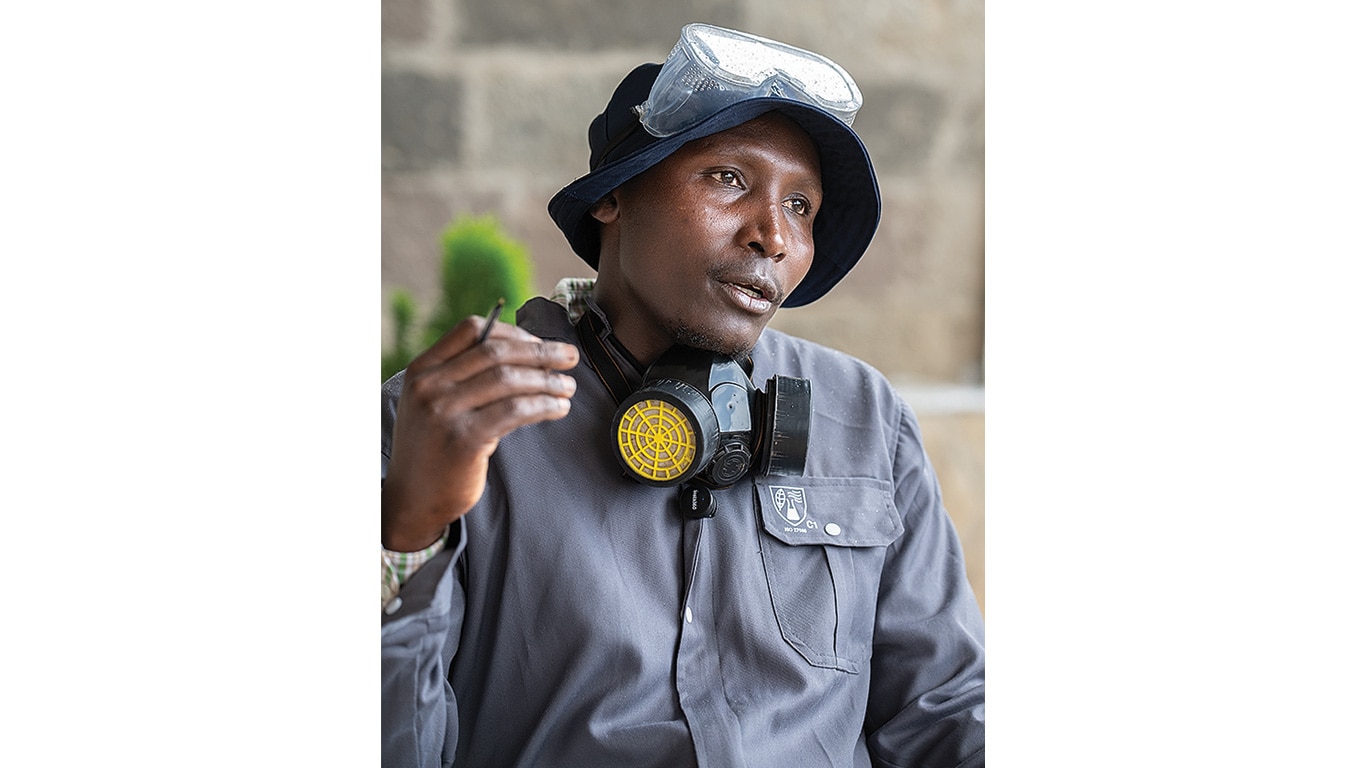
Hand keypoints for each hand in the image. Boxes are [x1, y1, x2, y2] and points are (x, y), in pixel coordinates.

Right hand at [382, 314, 579, 550]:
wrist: (412, 500)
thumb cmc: (433, 449)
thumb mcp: (432, 403)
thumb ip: (461, 377)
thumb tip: (522, 352)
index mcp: (422, 369)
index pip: (471, 330)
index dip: (512, 332)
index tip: (539, 342)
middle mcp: (429, 385)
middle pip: (496, 352)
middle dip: (540, 352)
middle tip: (570, 357)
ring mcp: (444, 412)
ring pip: (509, 380)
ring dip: (547, 380)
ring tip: (568, 387)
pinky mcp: (464, 440)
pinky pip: (515, 411)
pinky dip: (543, 406)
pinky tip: (558, 409)